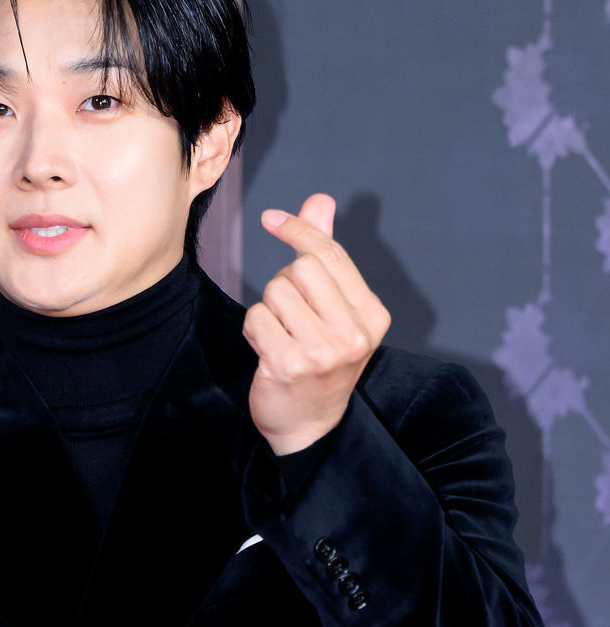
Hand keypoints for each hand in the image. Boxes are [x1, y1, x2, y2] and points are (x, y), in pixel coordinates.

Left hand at [243, 193, 389, 454]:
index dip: (300, 231)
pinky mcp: (290, 365)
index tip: (272, 219)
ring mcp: (324, 352)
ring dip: (268, 311)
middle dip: (284, 286)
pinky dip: (254, 332)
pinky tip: (269, 353)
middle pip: (301, 269)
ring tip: (282, 338)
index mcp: (372, 315)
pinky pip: (256, 319)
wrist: (309, 426)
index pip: (331, 255)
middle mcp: (355, 333)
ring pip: (275, 293)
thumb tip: (319, 200)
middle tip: (291, 318)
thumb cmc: (320, 361)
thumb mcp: (333, 310)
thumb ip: (327, 255)